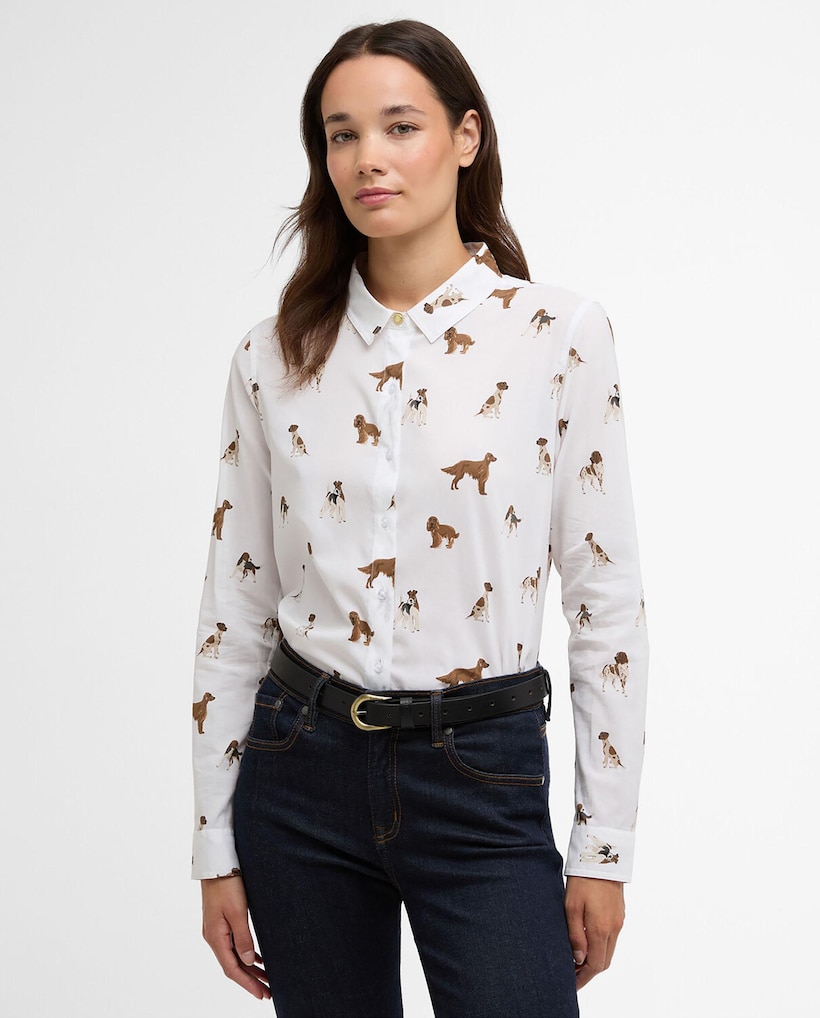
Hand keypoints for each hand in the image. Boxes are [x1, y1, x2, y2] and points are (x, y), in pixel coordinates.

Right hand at [201, 874, 270, 1000]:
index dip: (247, 983)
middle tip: (268, 992)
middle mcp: (213, 937)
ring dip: (249, 968)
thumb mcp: (238, 912)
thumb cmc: (227, 884)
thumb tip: (248, 962)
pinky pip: (234, 944)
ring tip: (266, 979)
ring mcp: (216, 929)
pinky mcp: (221, 921)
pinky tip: (257, 958)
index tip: (261, 994)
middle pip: (233, 965)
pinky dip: (246, 953)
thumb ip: (243, 938)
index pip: (232, 969)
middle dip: (250, 980)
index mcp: (215, 937)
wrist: (216, 863)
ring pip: (234, 955)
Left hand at [564, 875, 624, 989]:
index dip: (583, 978)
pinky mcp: (619, 914)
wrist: (602, 858)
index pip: (595, 965)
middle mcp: (613, 928)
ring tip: (577, 961)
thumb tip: (578, 959)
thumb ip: (575, 935)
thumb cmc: (583, 880)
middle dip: (589, 972)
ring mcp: (619, 921)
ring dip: (595, 960)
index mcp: (600, 929)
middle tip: (572, 975)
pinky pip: (612, 939)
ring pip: (609, 951)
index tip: (572, 984)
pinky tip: (588, 943)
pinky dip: (601, 947)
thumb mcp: (571, 907)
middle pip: (604, 962)